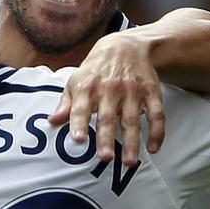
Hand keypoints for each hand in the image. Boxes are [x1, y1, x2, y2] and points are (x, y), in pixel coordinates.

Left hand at [49, 35, 163, 165]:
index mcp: (87, 87)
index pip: (81, 107)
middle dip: (107, 138)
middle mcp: (109, 89)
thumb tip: (51, 122)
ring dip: (132, 141)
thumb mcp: (76, 81)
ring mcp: (132, 90)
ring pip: (132, 118)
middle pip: (107, 117)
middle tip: (106, 158)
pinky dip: (157, 132)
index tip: (78, 139)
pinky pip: (156, 114)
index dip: (78, 123)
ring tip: (129, 162)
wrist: (124, 46)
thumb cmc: (95, 70)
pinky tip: (153, 148)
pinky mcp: (150, 92)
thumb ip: (66, 104)